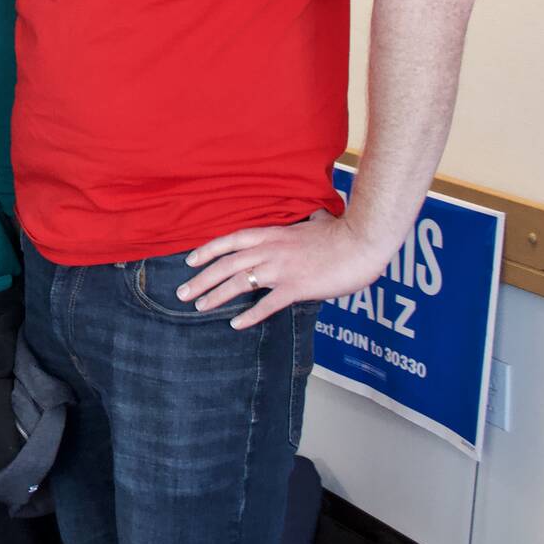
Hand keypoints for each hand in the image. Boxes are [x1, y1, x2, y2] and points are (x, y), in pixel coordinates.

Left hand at [178, 209, 391, 329]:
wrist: (361, 242)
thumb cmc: (341, 233)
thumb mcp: (315, 223)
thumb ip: (306, 224)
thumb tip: (314, 219)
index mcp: (272, 234)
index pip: (230, 241)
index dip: (207, 250)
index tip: (189, 260)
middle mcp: (270, 250)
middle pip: (226, 264)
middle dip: (201, 278)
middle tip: (182, 292)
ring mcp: (281, 269)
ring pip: (239, 283)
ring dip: (216, 296)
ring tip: (199, 307)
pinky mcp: (297, 287)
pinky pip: (267, 304)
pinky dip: (250, 315)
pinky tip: (236, 324)